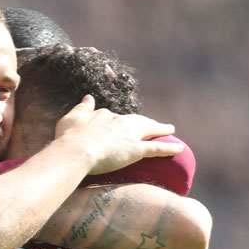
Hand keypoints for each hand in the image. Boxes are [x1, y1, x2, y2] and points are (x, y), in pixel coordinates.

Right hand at [55, 95, 180, 175]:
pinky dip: (168, 147)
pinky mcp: (136, 150)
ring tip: (169, 129)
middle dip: (146, 121)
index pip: (113, 117)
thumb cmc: (69, 137)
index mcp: (104, 115)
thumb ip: (82, 107)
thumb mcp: (70, 118)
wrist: (76, 151)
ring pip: (150, 130)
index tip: (118, 125)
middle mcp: (119, 122)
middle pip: (137, 121)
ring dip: (161, 129)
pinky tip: (179, 148)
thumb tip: (88, 97)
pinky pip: (157, 148)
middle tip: (154, 123)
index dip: (116, 122)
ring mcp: (129, 135)